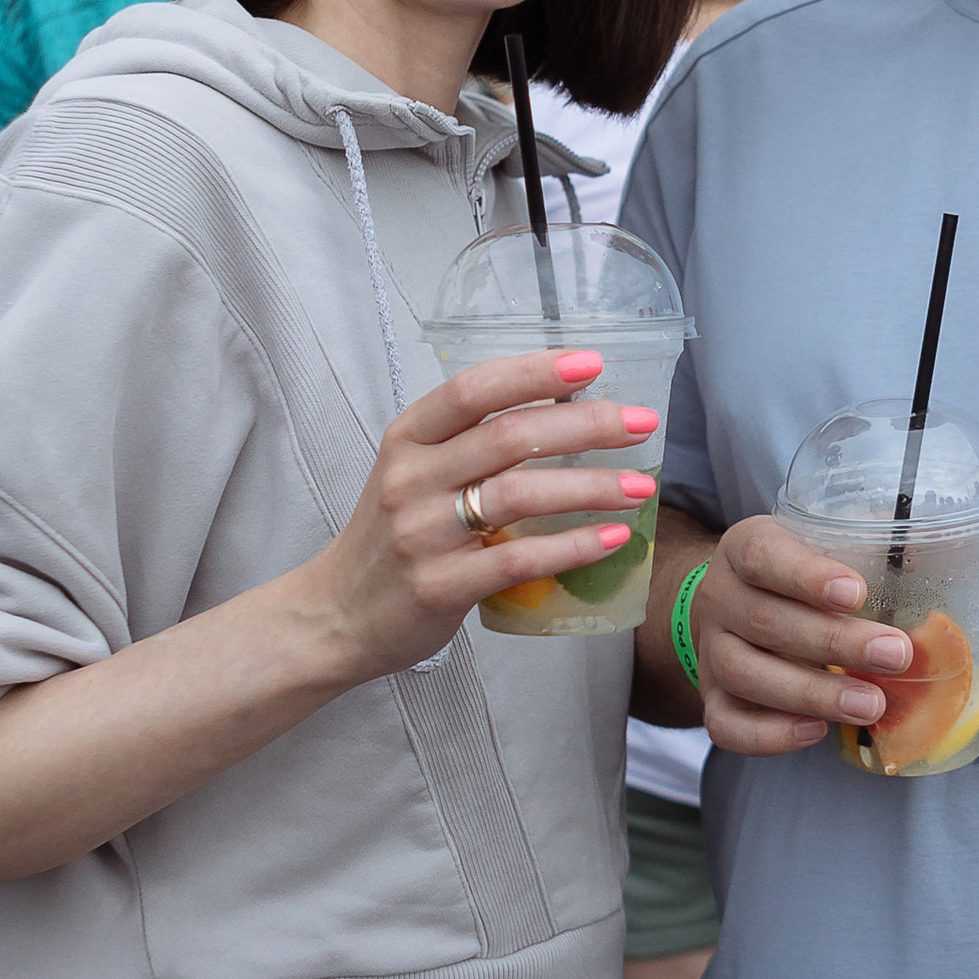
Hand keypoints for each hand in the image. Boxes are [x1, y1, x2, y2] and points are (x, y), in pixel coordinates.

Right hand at [305, 348, 661, 685]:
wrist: (337, 615)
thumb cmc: (391, 536)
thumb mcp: (414, 473)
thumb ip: (470, 443)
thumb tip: (564, 406)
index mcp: (407, 439)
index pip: (474, 389)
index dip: (535, 371)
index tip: (592, 363)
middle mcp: (411, 478)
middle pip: (509, 436)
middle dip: (586, 425)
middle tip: (641, 423)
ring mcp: (422, 534)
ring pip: (520, 495)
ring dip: (591, 487)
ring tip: (640, 487)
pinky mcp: (439, 586)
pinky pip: (518, 559)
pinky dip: (572, 547)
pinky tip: (612, 538)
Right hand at [683, 521, 978, 756]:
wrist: (736, 605)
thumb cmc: (808, 576)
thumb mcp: (847, 549)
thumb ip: (922, 551)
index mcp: (751, 546)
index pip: (766, 554)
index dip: (806, 574)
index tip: (856, 591)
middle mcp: (722, 597)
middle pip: (766, 621)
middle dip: (835, 642)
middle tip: (896, 655)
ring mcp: (713, 652)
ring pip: (747, 676)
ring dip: (813, 693)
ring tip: (873, 705)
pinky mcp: (714, 699)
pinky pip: (728, 724)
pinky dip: (769, 734)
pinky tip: (815, 733)